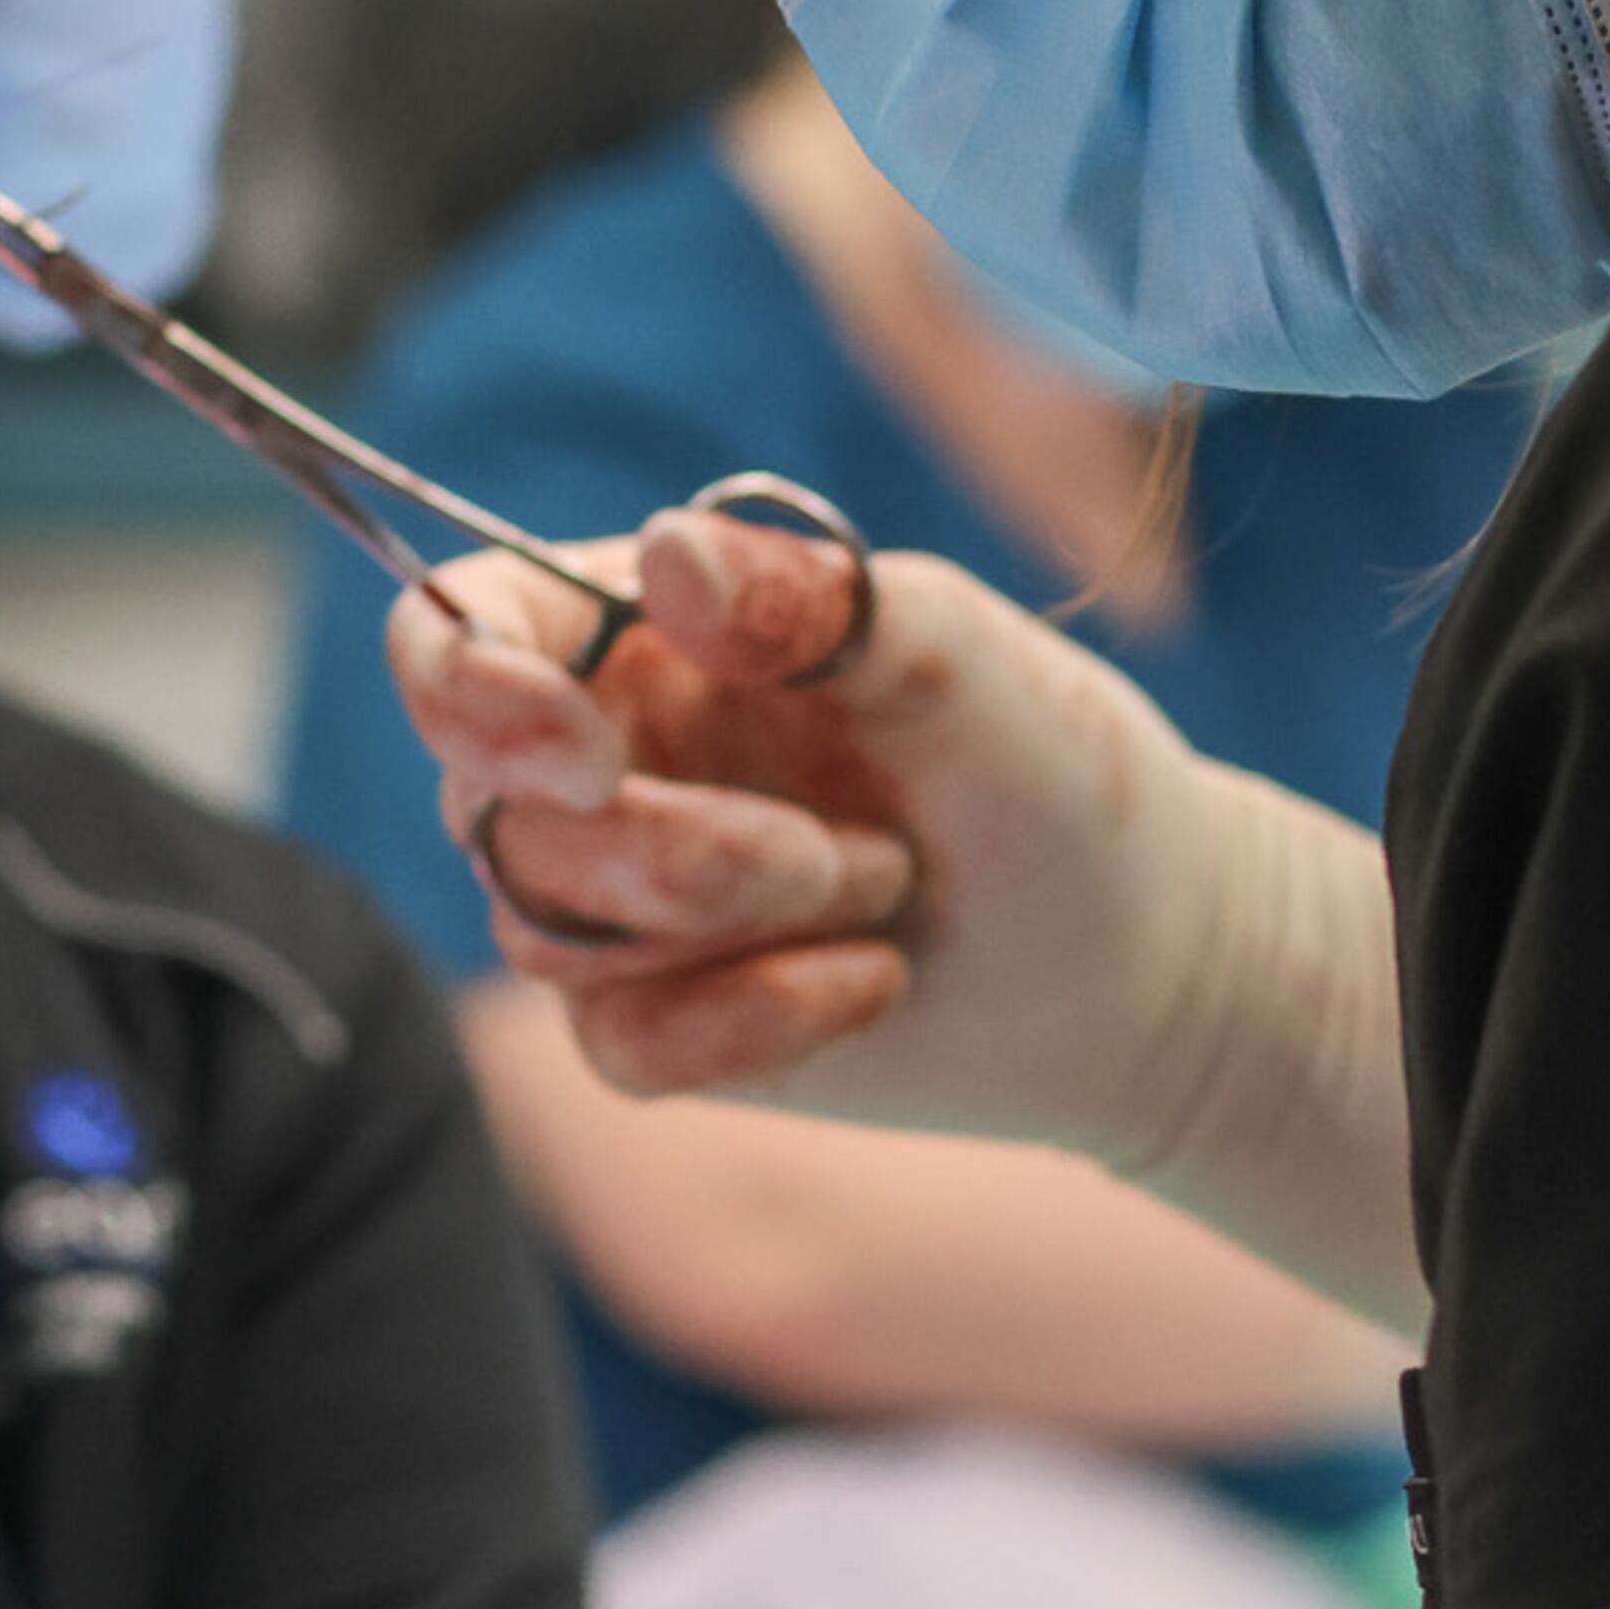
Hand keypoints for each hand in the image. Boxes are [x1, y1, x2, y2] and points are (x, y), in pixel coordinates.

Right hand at [390, 512, 1420, 1313]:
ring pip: (542, 935)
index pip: (465, 624)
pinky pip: (614, 1049)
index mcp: (650, 630)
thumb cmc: (1056, 779)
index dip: (470, 685)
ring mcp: (623, 898)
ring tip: (886, 889)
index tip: (586, 747)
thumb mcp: (965, 659)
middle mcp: (609, 754)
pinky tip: (871, 986)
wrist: (1144, 967)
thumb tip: (669, 559)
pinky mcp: (658, 1027)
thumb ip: (818, 601)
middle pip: (491, 809)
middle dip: (667, 852)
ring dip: (727, 927)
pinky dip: (749, 1026)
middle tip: (844, 853)